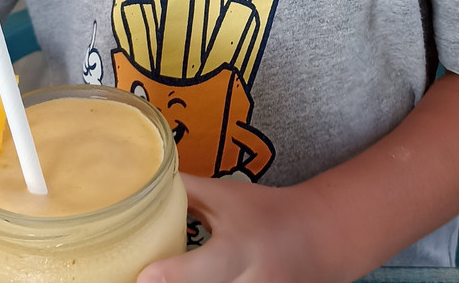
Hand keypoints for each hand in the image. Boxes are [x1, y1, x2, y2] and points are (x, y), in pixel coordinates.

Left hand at [136, 174, 341, 282]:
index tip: (144, 276)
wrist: (319, 238)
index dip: (170, 276)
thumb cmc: (263, 213)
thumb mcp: (226, 197)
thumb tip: (139, 185)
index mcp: (239, 251)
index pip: (202, 270)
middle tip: (150, 280)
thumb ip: (184, 193)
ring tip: (168, 281)